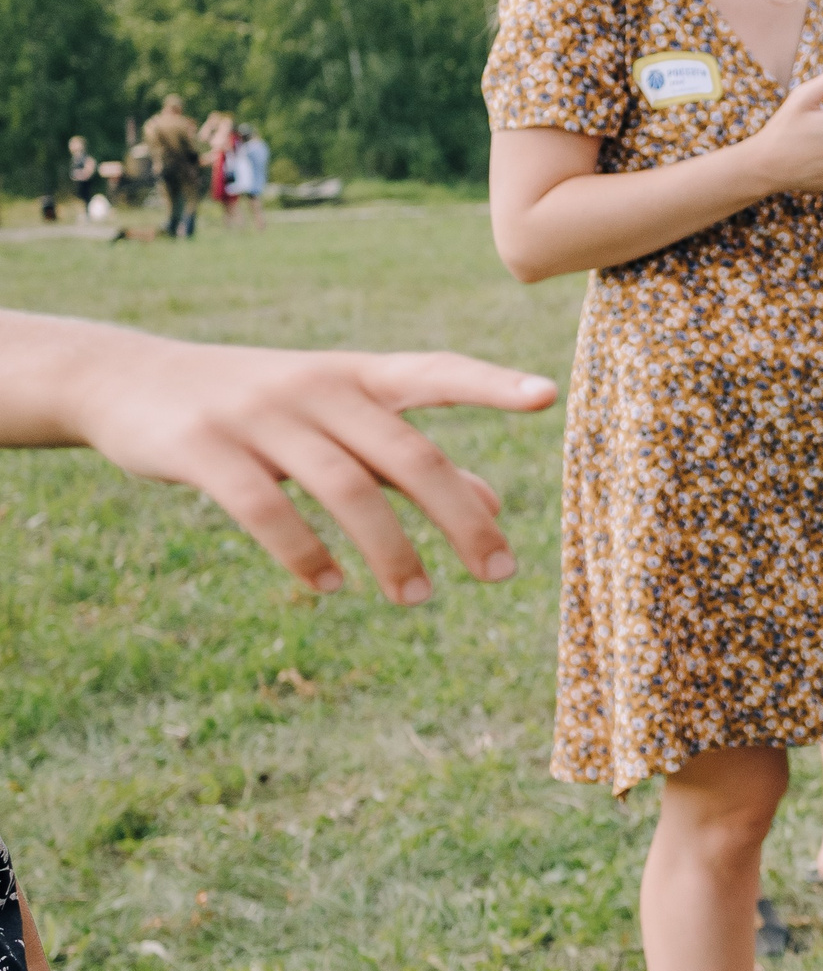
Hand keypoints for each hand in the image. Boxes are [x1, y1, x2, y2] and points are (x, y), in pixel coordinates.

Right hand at [71, 335, 555, 601]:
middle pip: (407, 454)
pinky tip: (331, 585)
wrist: (128, 378)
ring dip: (389, 550)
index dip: (490, 383)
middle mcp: (317, 387)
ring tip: (418, 598)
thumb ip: (410, 457)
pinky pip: (265, 509)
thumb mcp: (337, 420)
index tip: (547, 396)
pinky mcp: (204, 449)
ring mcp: (258, 415)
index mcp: (357, 375)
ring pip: (345, 488)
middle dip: (460, 518)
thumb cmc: (259, 404)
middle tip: (500, 573)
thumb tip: (492, 500)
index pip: (436, 372)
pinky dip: (304, 553)